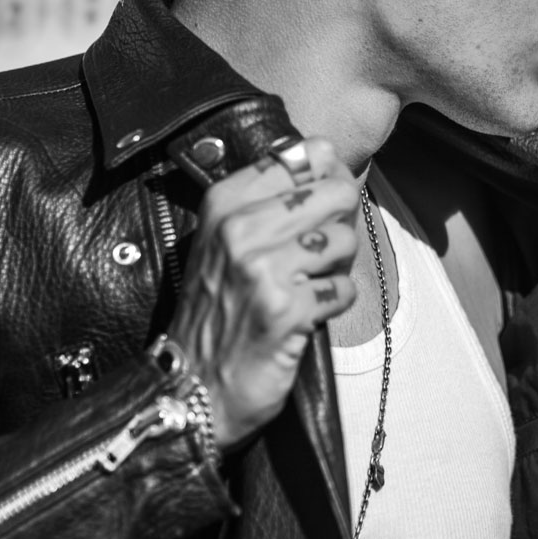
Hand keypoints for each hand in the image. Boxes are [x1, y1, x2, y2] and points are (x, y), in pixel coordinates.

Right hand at [165, 137, 360, 449]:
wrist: (192, 385)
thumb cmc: (218, 309)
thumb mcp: (226, 240)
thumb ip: (269, 198)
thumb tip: (326, 155)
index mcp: (224, 201)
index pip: (305, 154)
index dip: (328, 179)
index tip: (318, 208)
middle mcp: (239, 228)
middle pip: (336, 191)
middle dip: (340, 223)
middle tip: (318, 254)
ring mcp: (261, 268)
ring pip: (345, 239)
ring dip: (336, 268)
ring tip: (306, 287)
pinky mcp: (285, 309)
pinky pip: (344, 289)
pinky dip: (332, 305)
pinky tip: (304, 316)